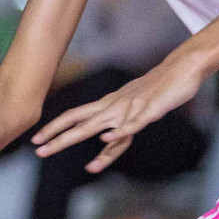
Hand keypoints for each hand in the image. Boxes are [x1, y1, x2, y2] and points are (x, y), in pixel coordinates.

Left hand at [31, 50, 205, 172]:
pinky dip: (117, 132)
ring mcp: (129, 109)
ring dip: (75, 136)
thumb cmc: (157, 89)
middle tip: (37, 150)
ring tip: (56, 147)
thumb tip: (106, 137)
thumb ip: (119, 124)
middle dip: (57, 138)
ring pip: (98, 126)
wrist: (182, 69)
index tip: (37, 139)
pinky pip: (130, 125)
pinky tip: (105, 139)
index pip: (74, 116)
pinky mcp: (148, 111)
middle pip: (79, 123)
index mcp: (108, 104)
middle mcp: (113, 106)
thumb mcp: (133, 108)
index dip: (54, 127)